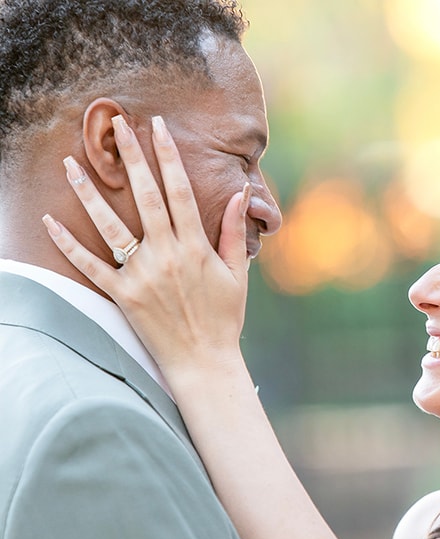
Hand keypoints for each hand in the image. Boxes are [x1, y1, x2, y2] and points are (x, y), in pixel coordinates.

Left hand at [43, 115, 249, 374]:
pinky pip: (90, 266)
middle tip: (117, 125)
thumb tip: (240, 195)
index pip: (180, 192)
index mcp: (196, 248)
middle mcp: (167, 256)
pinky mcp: (122, 296)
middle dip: (131, 158)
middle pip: (146, 198)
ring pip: (110, 227)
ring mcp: (141, 276)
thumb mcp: (237, 273)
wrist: (203, 362)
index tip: (158, 128)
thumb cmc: (224, 318)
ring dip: (89, 193)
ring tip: (70, 163)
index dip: (168, 157)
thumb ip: (233, 232)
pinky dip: (68, 245)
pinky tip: (50, 221)